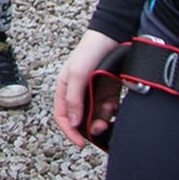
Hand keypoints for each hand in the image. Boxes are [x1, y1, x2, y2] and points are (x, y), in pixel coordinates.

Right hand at [53, 29, 121, 147]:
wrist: (113, 37)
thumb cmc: (90, 52)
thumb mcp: (78, 75)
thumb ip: (74, 99)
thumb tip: (73, 123)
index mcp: (65, 89)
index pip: (62, 116)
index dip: (70, 131)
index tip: (81, 143)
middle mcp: (79, 93)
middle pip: (81, 119)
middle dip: (91, 126)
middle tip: (102, 127)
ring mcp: (94, 93)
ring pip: (97, 116)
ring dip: (103, 118)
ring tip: (110, 112)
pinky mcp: (108, 92)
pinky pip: (109, 109)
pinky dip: (113, 112)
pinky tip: (115, 106)